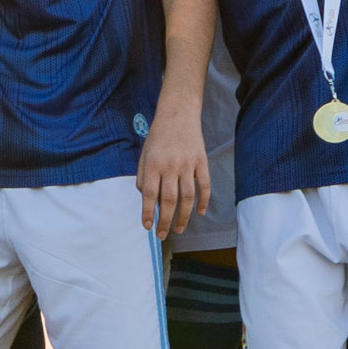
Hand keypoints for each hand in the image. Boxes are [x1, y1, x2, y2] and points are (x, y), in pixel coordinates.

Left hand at [137, 105, 208, 239]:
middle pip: (168, 200)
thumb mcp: (144, 154)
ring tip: (179, 229)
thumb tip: (146, 199)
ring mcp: (188, 164)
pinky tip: (201, 213)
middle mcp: (170, 166)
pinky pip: (204, 185)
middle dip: (165, 221)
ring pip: (187, 197)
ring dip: (183, 216)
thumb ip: (142, 176)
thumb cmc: (158, 136)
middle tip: (163, 235)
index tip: (147, 227)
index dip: (147, 213)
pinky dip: (204, 200)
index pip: (148, 194)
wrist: (178, 113)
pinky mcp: (201, 161)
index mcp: (153, 165)